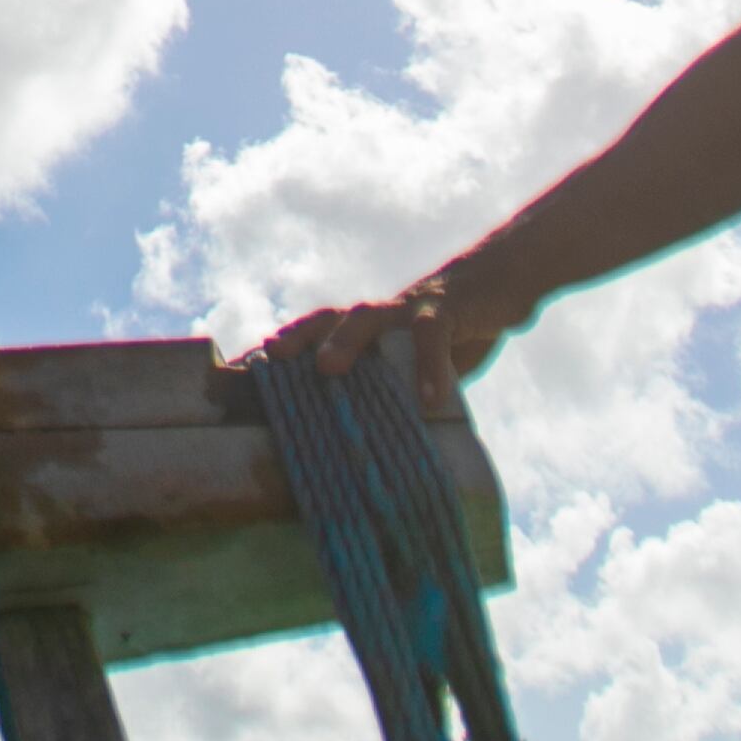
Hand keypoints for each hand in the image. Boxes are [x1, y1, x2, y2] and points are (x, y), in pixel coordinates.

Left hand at [243, 260, 526, 412]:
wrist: (502, 283)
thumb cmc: (452, 336)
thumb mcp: (417, 367)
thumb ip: (393, 397)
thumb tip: (371, 456)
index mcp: (367, 332)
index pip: (314, 335)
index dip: (279, 352)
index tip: (237, 373)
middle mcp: (379, 315)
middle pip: (328, 318)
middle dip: (295, 339)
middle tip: (269, 362)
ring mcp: (410, 307)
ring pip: (369, 315)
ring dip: (345, 339)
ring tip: (328, 369)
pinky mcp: (449, 309)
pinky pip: (432, 335)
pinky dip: (429, 365)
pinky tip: (429, 399)